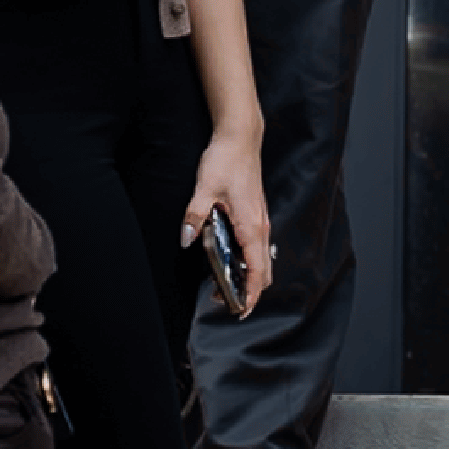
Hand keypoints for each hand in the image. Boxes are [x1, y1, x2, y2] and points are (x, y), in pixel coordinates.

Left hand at [181, 131, 276, 311]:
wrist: (241, 138)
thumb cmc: (226, 161)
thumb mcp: (204, 189)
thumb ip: (194, 217)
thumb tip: (186, 240)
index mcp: (251, 226)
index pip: (257, 271)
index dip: (250, 294)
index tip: (239, 311)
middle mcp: (260, 227)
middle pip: (263, 270)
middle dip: (248, 291)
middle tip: (225, 303)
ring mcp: (260, 221)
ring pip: (260, 259)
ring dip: (247, 276)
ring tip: (222, 285)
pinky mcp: (255, 214)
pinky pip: (256, 246)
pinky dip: (247, 261)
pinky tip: (228, 259)